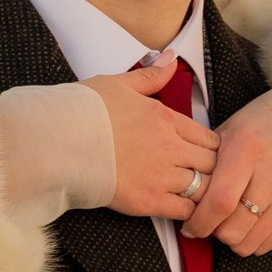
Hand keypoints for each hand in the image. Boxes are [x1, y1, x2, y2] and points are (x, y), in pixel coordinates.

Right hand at [88, 66, 218, 221]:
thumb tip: (173, 58)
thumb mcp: (119, 84)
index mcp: (165, 118)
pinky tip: (185, 213)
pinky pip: (184, 210)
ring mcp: (160, 175)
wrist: (59, 141)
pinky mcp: (148, 200)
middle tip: (208, 179)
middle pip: (212, 163)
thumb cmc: (84, 110)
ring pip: (203, 188)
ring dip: (203, 193)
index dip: (212, 148)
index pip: (209, 137)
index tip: (206, 155)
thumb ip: (151, 76)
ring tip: (199, 199)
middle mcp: (170, 146)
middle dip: (213, 171)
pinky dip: (189, 213)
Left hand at [180, 69, 271, 256]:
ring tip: (227, 221)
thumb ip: (208, 160)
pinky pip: (270, 243)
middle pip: (233, 229)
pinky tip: (247, 222)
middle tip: (207, 221)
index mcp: (248, 149)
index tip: (188, 224)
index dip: (199, 221)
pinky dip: (252, 240)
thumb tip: (182, 192)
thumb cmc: (266, 119)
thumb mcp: (231, 128)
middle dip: (212, 232)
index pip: (220, 201)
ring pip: (250, 243)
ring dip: (232, 238)